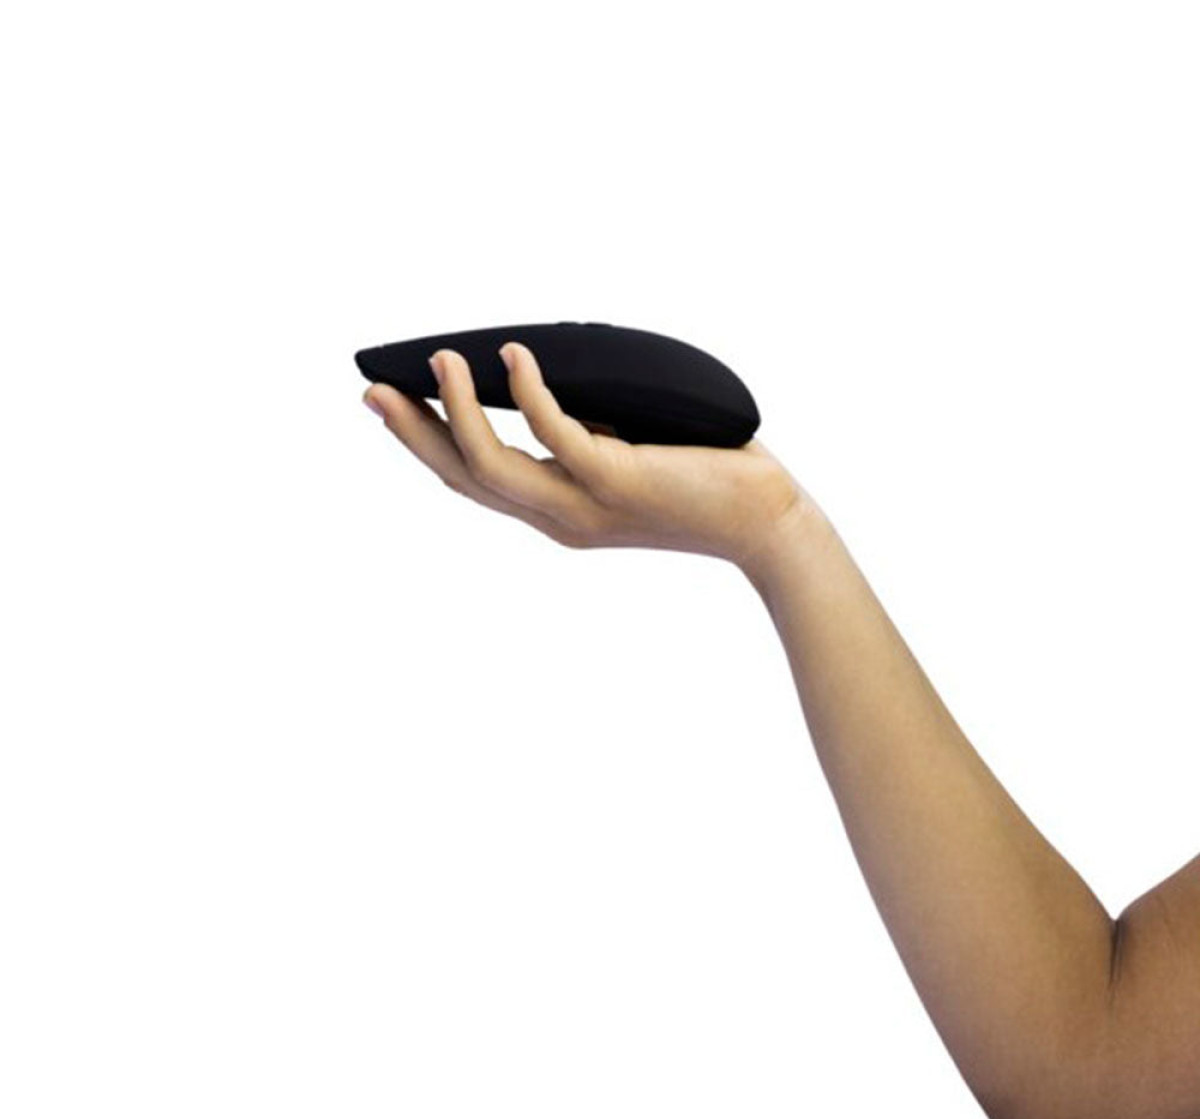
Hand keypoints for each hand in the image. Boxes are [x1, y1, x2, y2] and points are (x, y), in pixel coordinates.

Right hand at [361, 341, 814, 572]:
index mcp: (554, 510)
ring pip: (493, 466)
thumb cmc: (701, 478)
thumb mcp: (622, 452)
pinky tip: (514, 354)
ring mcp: (584, 503)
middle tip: (372, 390)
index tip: (390, 404)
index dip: (425, 445)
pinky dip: (528, 391)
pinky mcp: (618, 480)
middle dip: (414, 434)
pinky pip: (555, 433)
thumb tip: (540, 372)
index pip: (473, 481)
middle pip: (463, 478)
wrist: (764, 522)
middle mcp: (558, 516)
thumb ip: (581, 427)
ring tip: (440, 360)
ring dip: (458, 411)